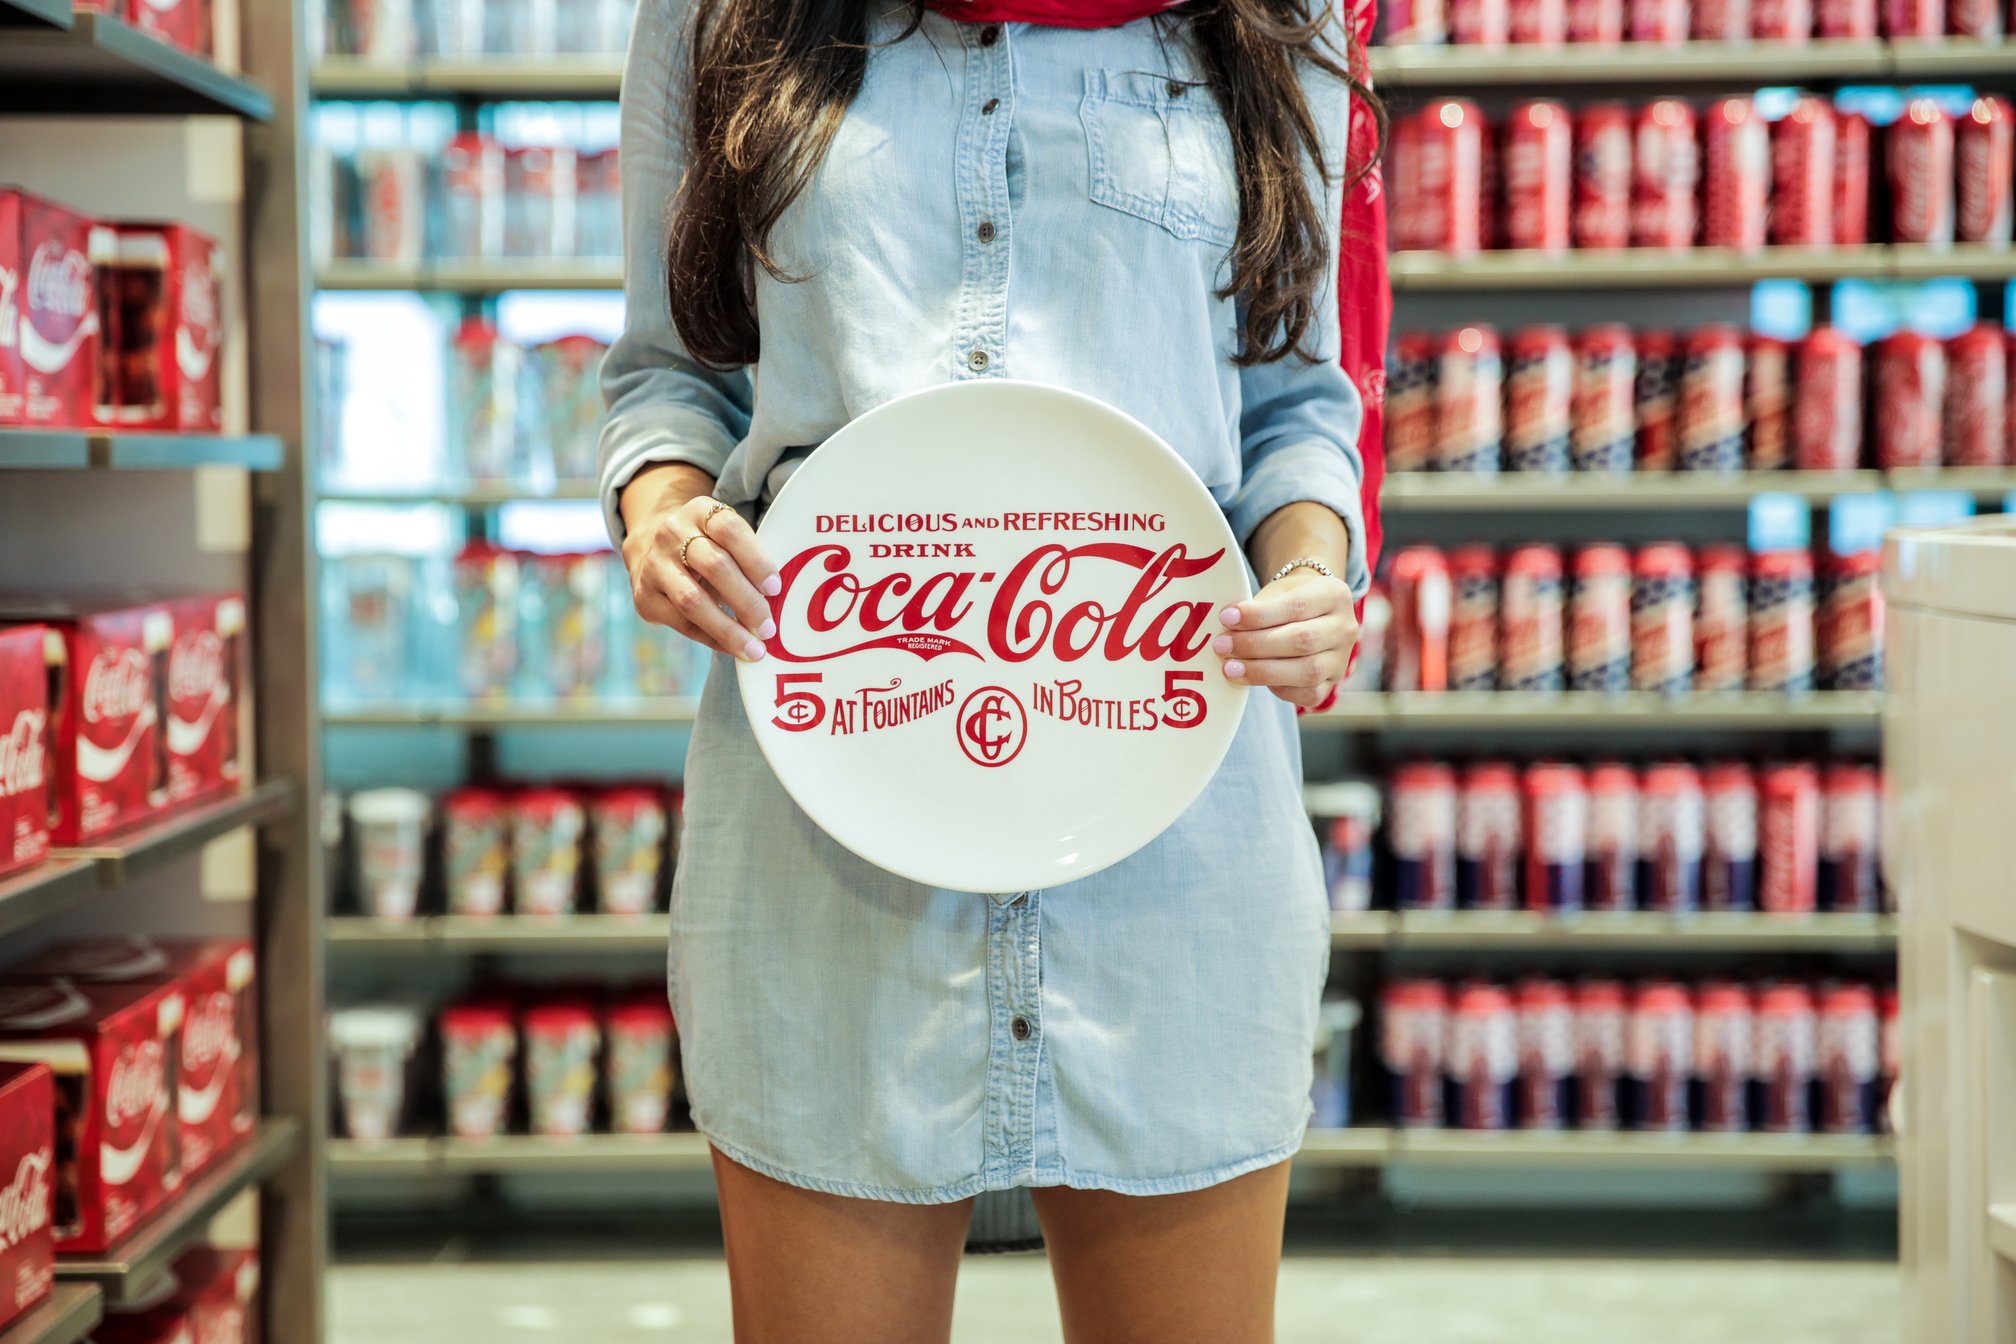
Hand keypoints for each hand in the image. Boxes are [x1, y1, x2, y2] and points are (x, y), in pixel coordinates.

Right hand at [619, 468, 778, 660]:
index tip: (775, 588)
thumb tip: (780, 601)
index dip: (755, 559)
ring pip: (692, 599)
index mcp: (699, 511)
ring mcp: (654, 565)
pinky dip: (711, 639)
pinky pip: (682, 623)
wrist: (654, 551)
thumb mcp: (726, 538)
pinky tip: (733, 648)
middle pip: (713, 565)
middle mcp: (672, 533)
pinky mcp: (645, 597)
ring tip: (753, 648)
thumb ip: (750, 558)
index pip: (730, 529)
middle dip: (746, 600)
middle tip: (768, 627)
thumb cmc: (709, 547)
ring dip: (727, 628)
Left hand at [1213, 565, 1358, 707]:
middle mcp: (1345, 627)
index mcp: (1333, 594)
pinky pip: (1308, 694)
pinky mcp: (1332, 684)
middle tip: (1222, 646)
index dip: (1259, 614)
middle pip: (1302, 640)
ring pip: (1307, 671)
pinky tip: (1253, 680)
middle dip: (1256, 645)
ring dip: (1262, 671)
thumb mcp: (1275, 593)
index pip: (1297, 605)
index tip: (1226, 618)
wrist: (1310, 615)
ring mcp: (1341, 659)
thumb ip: (1256, 609)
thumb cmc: (1285, 602)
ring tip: (1230, 668)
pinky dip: (1278, 689)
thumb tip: (1225, 629)